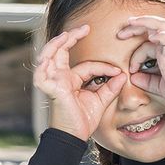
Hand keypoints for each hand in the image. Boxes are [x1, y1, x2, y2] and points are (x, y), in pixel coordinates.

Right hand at [34, 24, 124, 139]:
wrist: (74, 136)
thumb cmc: (83, 121)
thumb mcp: (101, 100)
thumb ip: (111, 87)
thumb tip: (123, 74)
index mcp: (70, 81)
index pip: (86, 66)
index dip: (103, 67)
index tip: (118, 70)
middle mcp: (59, 78)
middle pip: (61, 51)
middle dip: (71, 37)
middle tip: (85, 28)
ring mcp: (52, 82)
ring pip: (48, 55)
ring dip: (56, 43)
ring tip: (68, 34)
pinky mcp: (48, 88)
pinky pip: (41, 71)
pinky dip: (45, 59)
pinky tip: (52, 52)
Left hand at [115, 15, 164, 101]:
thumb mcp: (158, 85)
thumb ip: (146, 80)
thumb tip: (133, 77)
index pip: (148, 45)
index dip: (135, 55)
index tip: (131, 69)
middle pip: (153, 28)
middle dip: (135, 27)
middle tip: (120, 33)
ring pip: (161, 25)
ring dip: (144, 22)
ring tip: (130, 23)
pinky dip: (159, 36)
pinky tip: (151, 38)